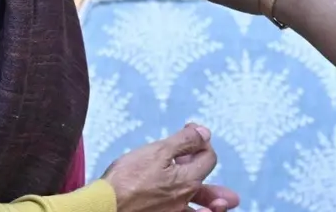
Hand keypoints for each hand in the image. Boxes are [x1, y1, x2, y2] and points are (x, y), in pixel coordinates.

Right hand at [102, 124, 238, 211]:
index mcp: (187, 180)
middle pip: (206, 189)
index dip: (202, 142)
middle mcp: (184, 199)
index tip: (191, 132)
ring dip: (212, 206)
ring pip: (199, 210)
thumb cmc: (127, 178)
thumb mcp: (158, 151)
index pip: (208, 158)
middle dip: (218, 189)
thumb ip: (185, 141)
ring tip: (225, 206)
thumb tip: (205, 132)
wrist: (104, 206)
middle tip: (230, 197)